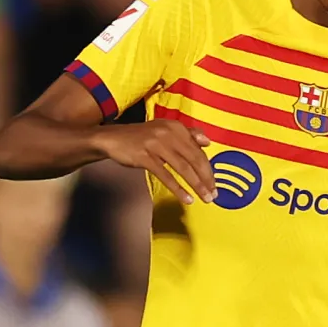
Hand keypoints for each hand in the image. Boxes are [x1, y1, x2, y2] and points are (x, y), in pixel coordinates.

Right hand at [94, 121, 215, 204]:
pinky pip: (166, 175)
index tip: (215, 184)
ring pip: (183, 168)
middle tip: (213, 195)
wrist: (113, 138)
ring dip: (196, 186)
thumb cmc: (142, 137)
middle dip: (206, 179)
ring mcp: (156, 144)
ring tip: (204, 198)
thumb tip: (207, 142)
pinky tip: (186, 199)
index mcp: (176, 127)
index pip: (198, 151)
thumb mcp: (165, 130)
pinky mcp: (145, 156)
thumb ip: (188, 135)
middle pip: (194, 159)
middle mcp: (168, 133)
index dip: (208, 169)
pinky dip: (178, 189)